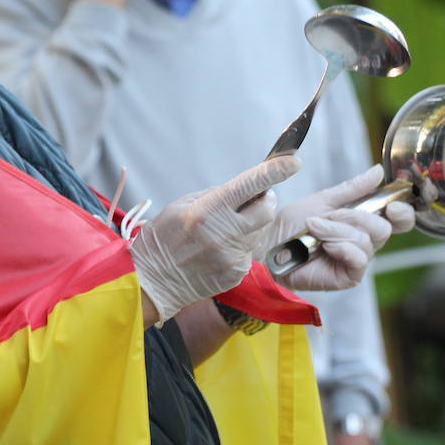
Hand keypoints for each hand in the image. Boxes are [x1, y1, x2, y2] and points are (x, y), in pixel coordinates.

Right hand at [131, 155, 300, 321]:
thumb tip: (243, 191)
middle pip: (267, 210)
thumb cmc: (161, 240)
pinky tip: (218, 251)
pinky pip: (249, 252)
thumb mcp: (179, 206)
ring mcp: (232, 257)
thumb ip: (214, 196)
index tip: (293, 161)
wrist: (151, 283)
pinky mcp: (237, 274)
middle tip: (256, 197)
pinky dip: (240, 246)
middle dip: (266, 199)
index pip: (250, 185)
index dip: (275, 171)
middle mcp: (223, 234)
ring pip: (259, 232)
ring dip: (250, 225)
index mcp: (207, 211)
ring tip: (223, 231)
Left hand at [258, 164, 414, 291]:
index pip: (398, 220)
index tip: (392, 205)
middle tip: (328, 216)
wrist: (270, 243)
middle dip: (354, 217)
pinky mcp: (347, 277)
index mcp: (363, 222)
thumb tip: (379, 172)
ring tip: (314, 229)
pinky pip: (358, 259)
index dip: (402, 212)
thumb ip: (353, 189)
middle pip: (383, 228)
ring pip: (366, 241)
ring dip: (337, 231)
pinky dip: (341, 248)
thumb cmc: (293, 224)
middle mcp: (364, 241)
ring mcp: (356, 260)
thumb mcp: (324, 200)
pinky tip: (323, 246)